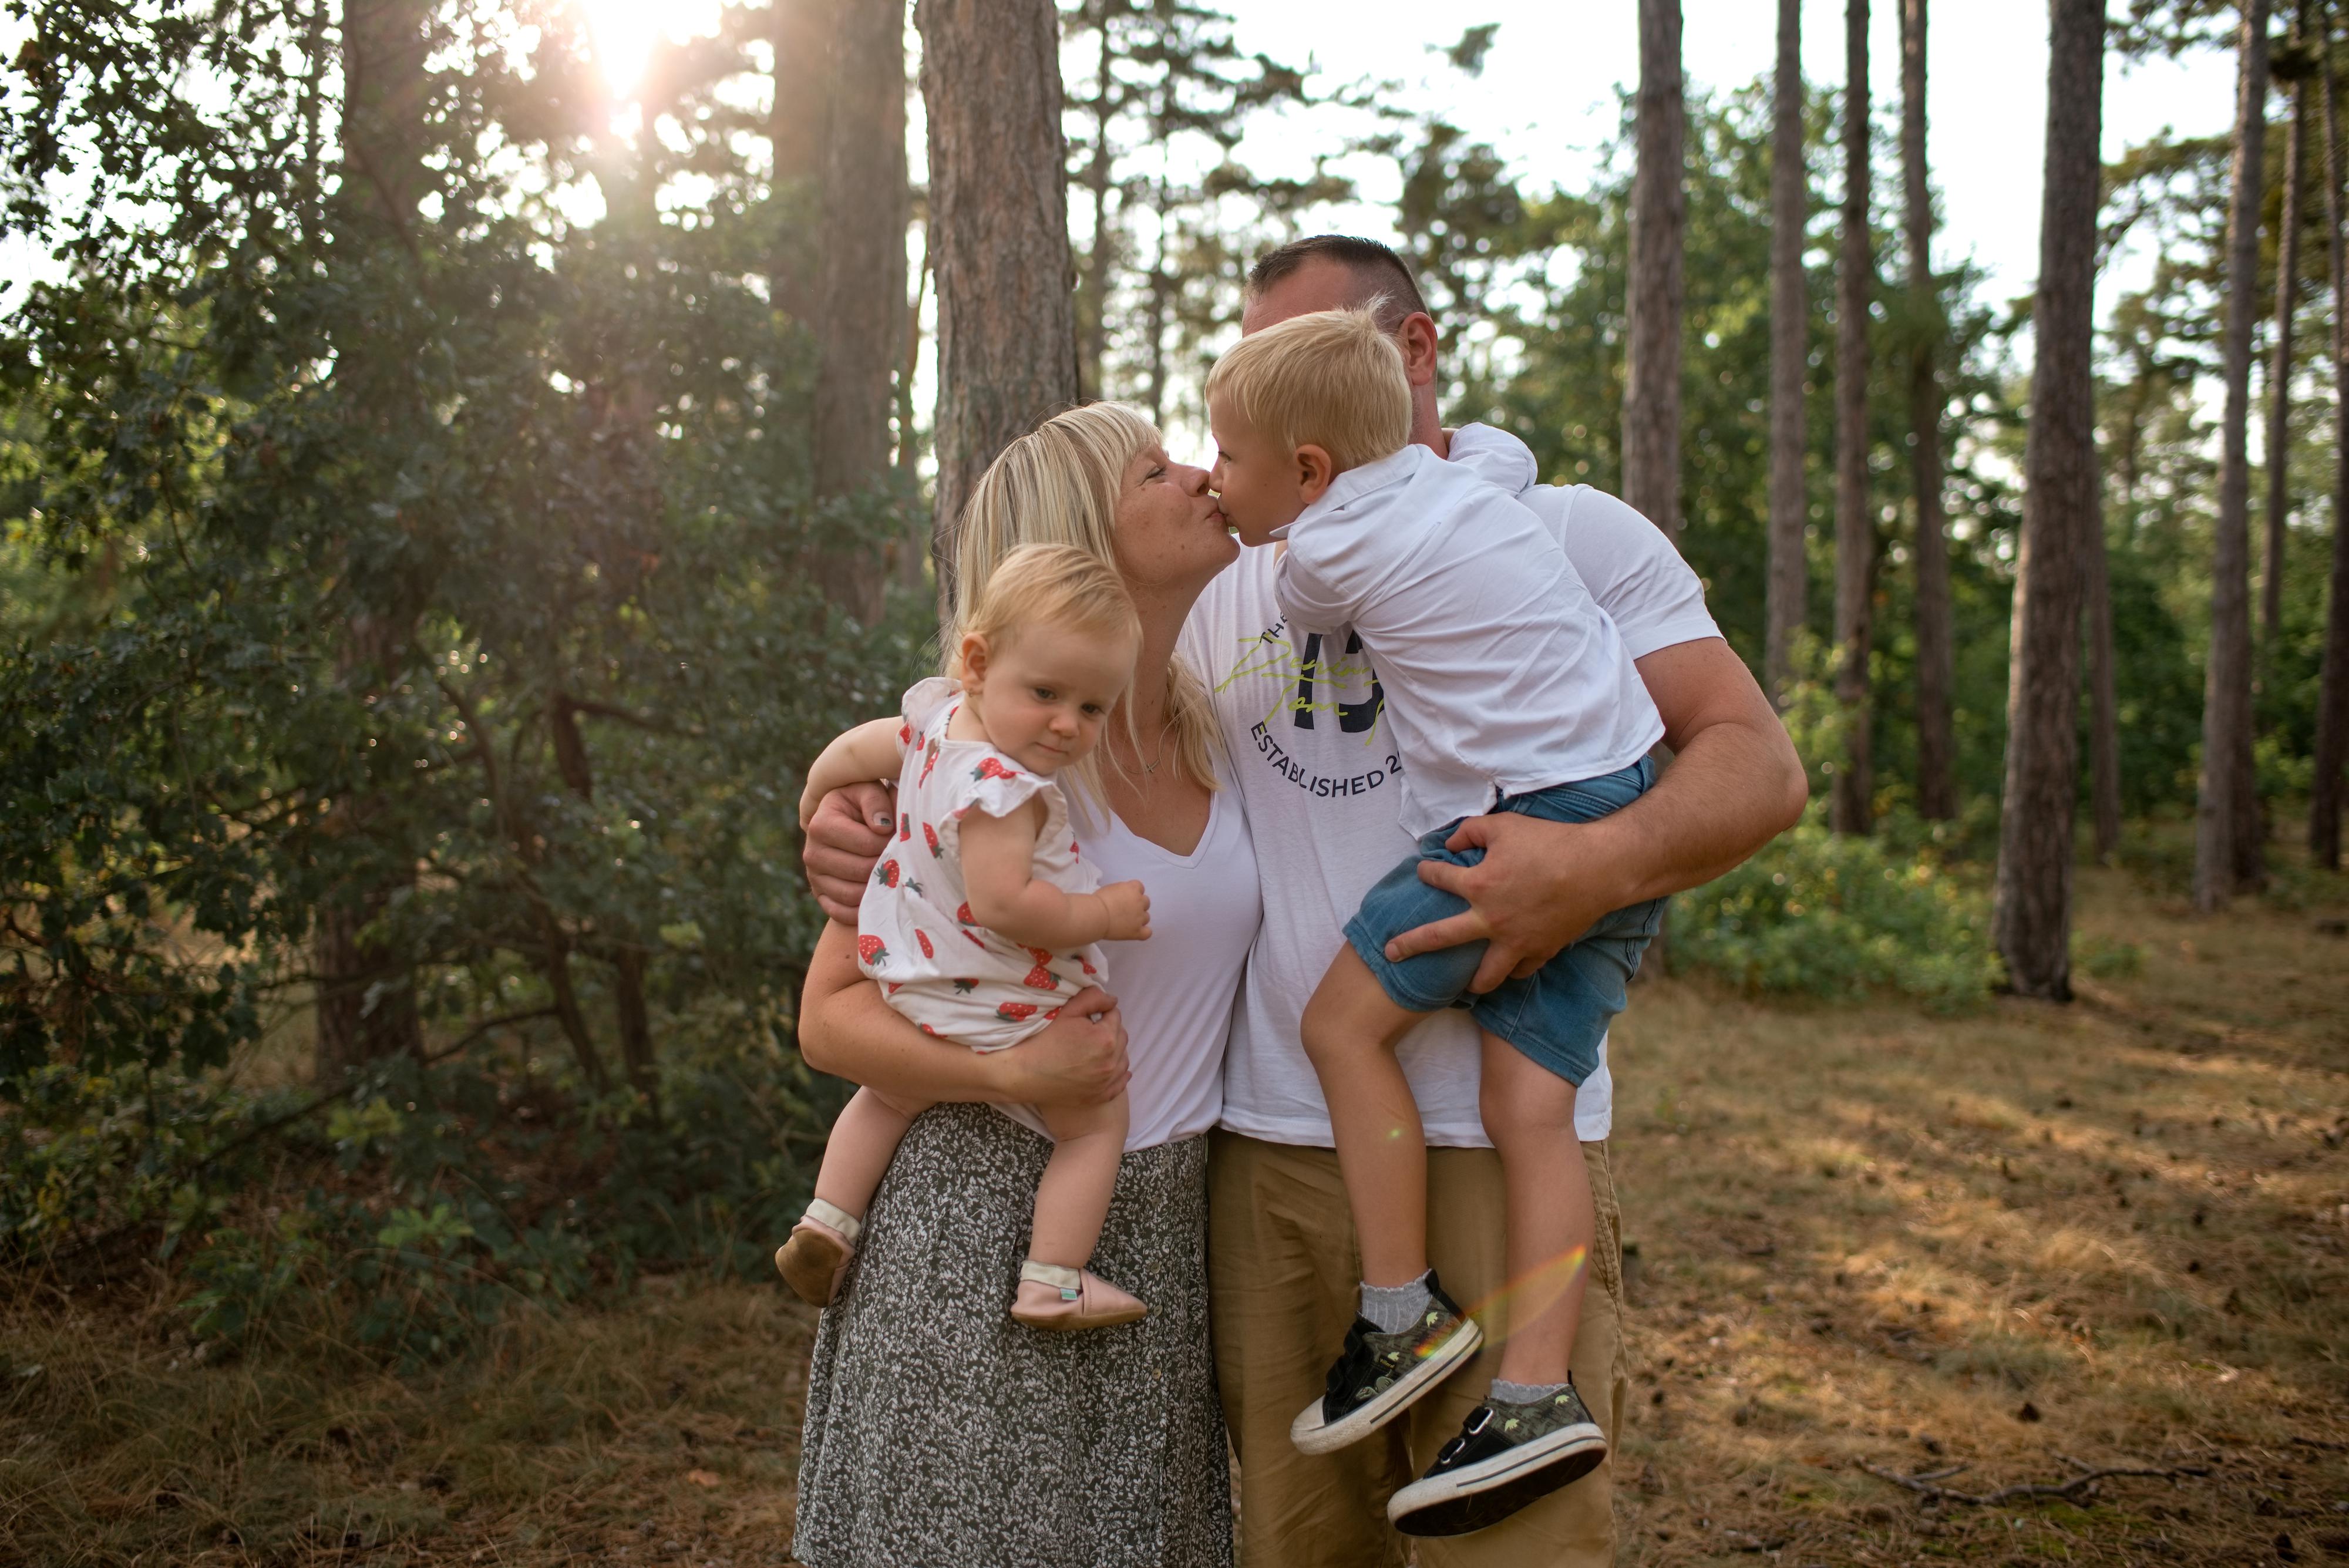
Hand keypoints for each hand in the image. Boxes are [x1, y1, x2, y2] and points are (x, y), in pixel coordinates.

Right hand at [803, 782, 893, 922]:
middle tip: (900, 858)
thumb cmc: (864, 804)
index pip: (865, 843)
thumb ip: (876, 801)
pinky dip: (863, 909)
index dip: (888, 843)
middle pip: (861, 871)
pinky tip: (878, 895)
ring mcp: (814, 876)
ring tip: (891, 874)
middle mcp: (812, 852)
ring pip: (853, 895)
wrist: (849, 821)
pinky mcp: (819, 895)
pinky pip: (842, 912)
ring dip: (877, 888)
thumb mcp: (870, 790)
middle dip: (886, 866)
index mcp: (821, 823)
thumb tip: (882, 827)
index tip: (898, 837)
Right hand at [1002, 987, 1129, 1107]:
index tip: (1089, 1016)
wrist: (1025, 1074)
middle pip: (1122, 1037)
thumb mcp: (1068, 1011)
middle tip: (1091, 1030)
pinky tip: (1110, 1069)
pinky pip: (1119, 1084)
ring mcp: (1106, 1082)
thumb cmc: (1044, 1039)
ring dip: (1115, 1051)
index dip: (1102, 1012)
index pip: (1115, 1015)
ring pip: (1123, 1059)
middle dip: (1110, 1029)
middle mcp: (1111, 1062)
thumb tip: (1112, 1000)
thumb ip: (1093, 998)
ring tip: (1098, 1048)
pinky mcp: (1100, 1096)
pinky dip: (1118, 1074)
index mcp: (1105, 1038)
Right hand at [1096, 880, 1152, 940]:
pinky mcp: (1137, 931)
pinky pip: (1147, 933)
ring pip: (1146, 917)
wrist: (1095, 915)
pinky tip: (1136, 932)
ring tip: (1126, 923)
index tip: (1126, 897)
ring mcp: (1139, 917)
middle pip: (1146, 902)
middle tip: (1125, 910)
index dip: (1133, 893)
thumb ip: (1121, 892)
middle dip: (1138, 906)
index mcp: (1132, 889)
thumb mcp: (1110, 889)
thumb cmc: (1098, 901)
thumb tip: (1121, 897)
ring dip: (1139, 919)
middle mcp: (1139, 902)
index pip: (1139, 887)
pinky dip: (1143, 932)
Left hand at [1382, 812, 1629, 994]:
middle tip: (1390, 955)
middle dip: (1410, 946)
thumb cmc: (1551, 842)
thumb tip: (1451, 841)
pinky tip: (1505, 971)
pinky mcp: (1541, 950)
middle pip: (1438, 939)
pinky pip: (1520, 971)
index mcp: (1479, 885)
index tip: (1423, 870)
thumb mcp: (1506, 825)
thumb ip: (1472, 831)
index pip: (1439, 879)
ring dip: (1470, 980)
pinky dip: (1512, 972)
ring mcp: (1515, 941)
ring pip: (1484, 975)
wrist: (1599, 868)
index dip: (1427, 871)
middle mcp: (1490, 919)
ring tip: (1461, 986)